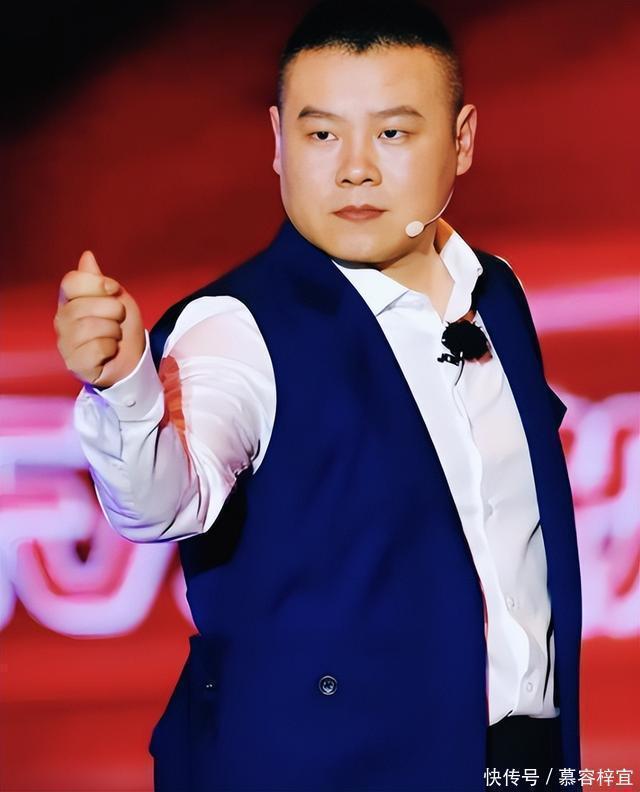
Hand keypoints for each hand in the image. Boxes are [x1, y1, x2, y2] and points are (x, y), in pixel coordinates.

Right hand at [54, 251, 145, 387]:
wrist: (133, 358)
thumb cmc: (123, 326)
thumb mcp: (117, 297)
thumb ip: (98, 279)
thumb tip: (87, 256)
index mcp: (69, 300)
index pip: (71, 281)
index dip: (97, 284)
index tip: (113, 291)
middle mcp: (62, 320)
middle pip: (84, 305)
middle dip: (113, 311)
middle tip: (118, 320)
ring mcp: (65, 343)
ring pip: (90, 327)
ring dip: (113, 331)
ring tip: (114, 336)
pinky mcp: (74, 363)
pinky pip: (96, 349)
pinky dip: (111, 349)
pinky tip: (109, 352)